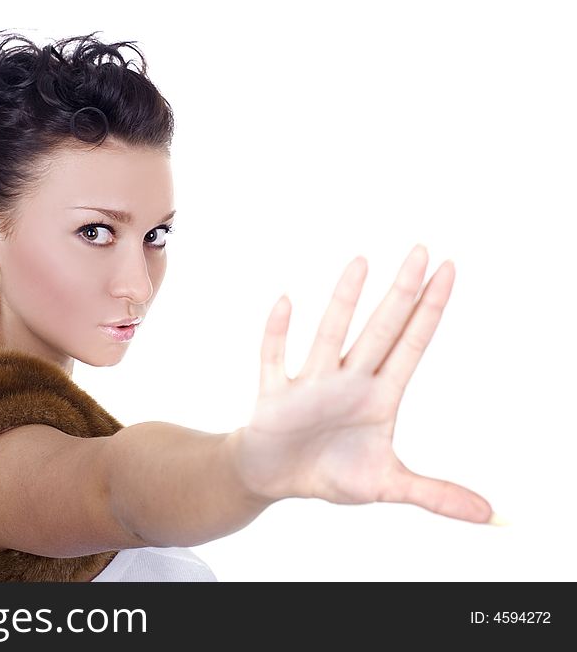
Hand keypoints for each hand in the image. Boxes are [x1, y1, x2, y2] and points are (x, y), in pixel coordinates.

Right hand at [232, 244, 491, 522]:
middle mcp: (348, 382)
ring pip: (330, 336)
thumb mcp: (387, 486)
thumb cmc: (330, 473)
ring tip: (362, 262)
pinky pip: (274, 359)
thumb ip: (437, 494)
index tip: (448, 269)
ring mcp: (311, 385)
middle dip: (401, 294)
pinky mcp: (274, 396)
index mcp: (379, 397)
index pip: (411, 345)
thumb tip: (494, 516)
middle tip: (421, 250)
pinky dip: (277, 333)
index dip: (430, 310)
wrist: (273, 478)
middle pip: (380, 331)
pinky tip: (287, 302)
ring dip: (345, 302)